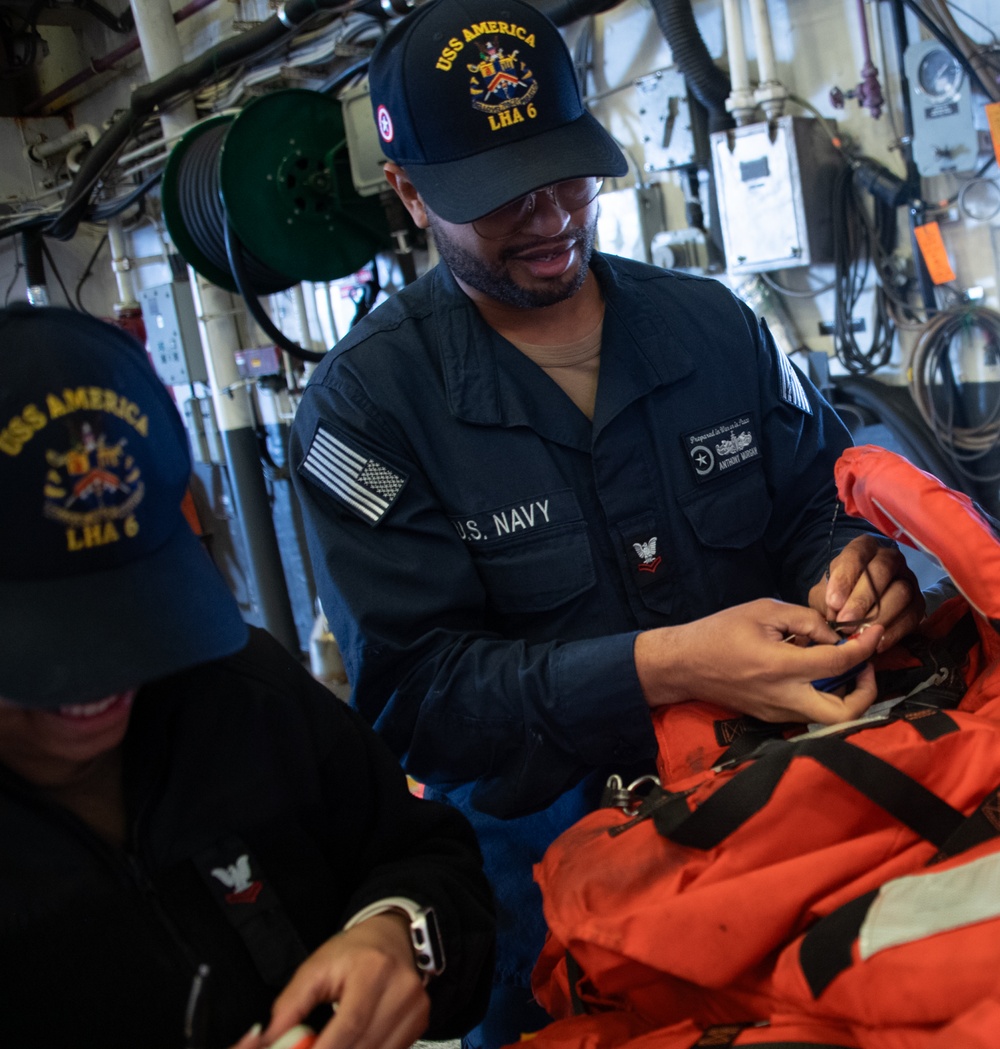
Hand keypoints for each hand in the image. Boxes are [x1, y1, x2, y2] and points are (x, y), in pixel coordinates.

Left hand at [261, 914, 429, 1048]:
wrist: (392, 937)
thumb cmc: (355, 951)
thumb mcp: (316, 968)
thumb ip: (291, 1006)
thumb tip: (269, 1041)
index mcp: (374, 970)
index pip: (350, 1024)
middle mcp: (401, 990)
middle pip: (364, 1046)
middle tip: (311, 1048)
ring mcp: (415, 1008)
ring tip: (330, 1041)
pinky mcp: (420, 1023)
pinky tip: (353, 1043)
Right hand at [635, 598, 883, 724]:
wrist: (683, 665)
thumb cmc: (718, 632)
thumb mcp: (762, 610)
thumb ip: (805, 619)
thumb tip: (834, 636)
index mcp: (781, 666)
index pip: (839, 662)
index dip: (865, 646)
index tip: (875, 632)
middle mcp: (784, 696)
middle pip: (845, 714)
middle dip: (866, 692)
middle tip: (863, 666)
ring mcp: (778, 712)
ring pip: (828, 717)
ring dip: (844, 693)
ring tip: (839, 665)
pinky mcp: (771, 716)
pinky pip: (808, 711)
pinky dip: (822, 693)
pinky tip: (813, 672)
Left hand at [809, 535, 924, 650]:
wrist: (859, 611)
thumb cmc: (838, 596)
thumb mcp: (824, 593)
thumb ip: (825, 600)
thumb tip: (834, 614)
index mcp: (864, 548)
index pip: (856, 555)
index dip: (845, 579)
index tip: (833, 602)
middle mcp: (889, 559)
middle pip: (881, 571)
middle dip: (862, 599)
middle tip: (845, 622)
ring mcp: (908, 579)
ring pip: (900, 593)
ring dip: (878, 616)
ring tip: (860, 635)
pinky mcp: (918, 603)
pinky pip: (911, 616)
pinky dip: (894, 632)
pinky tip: (877, 643)